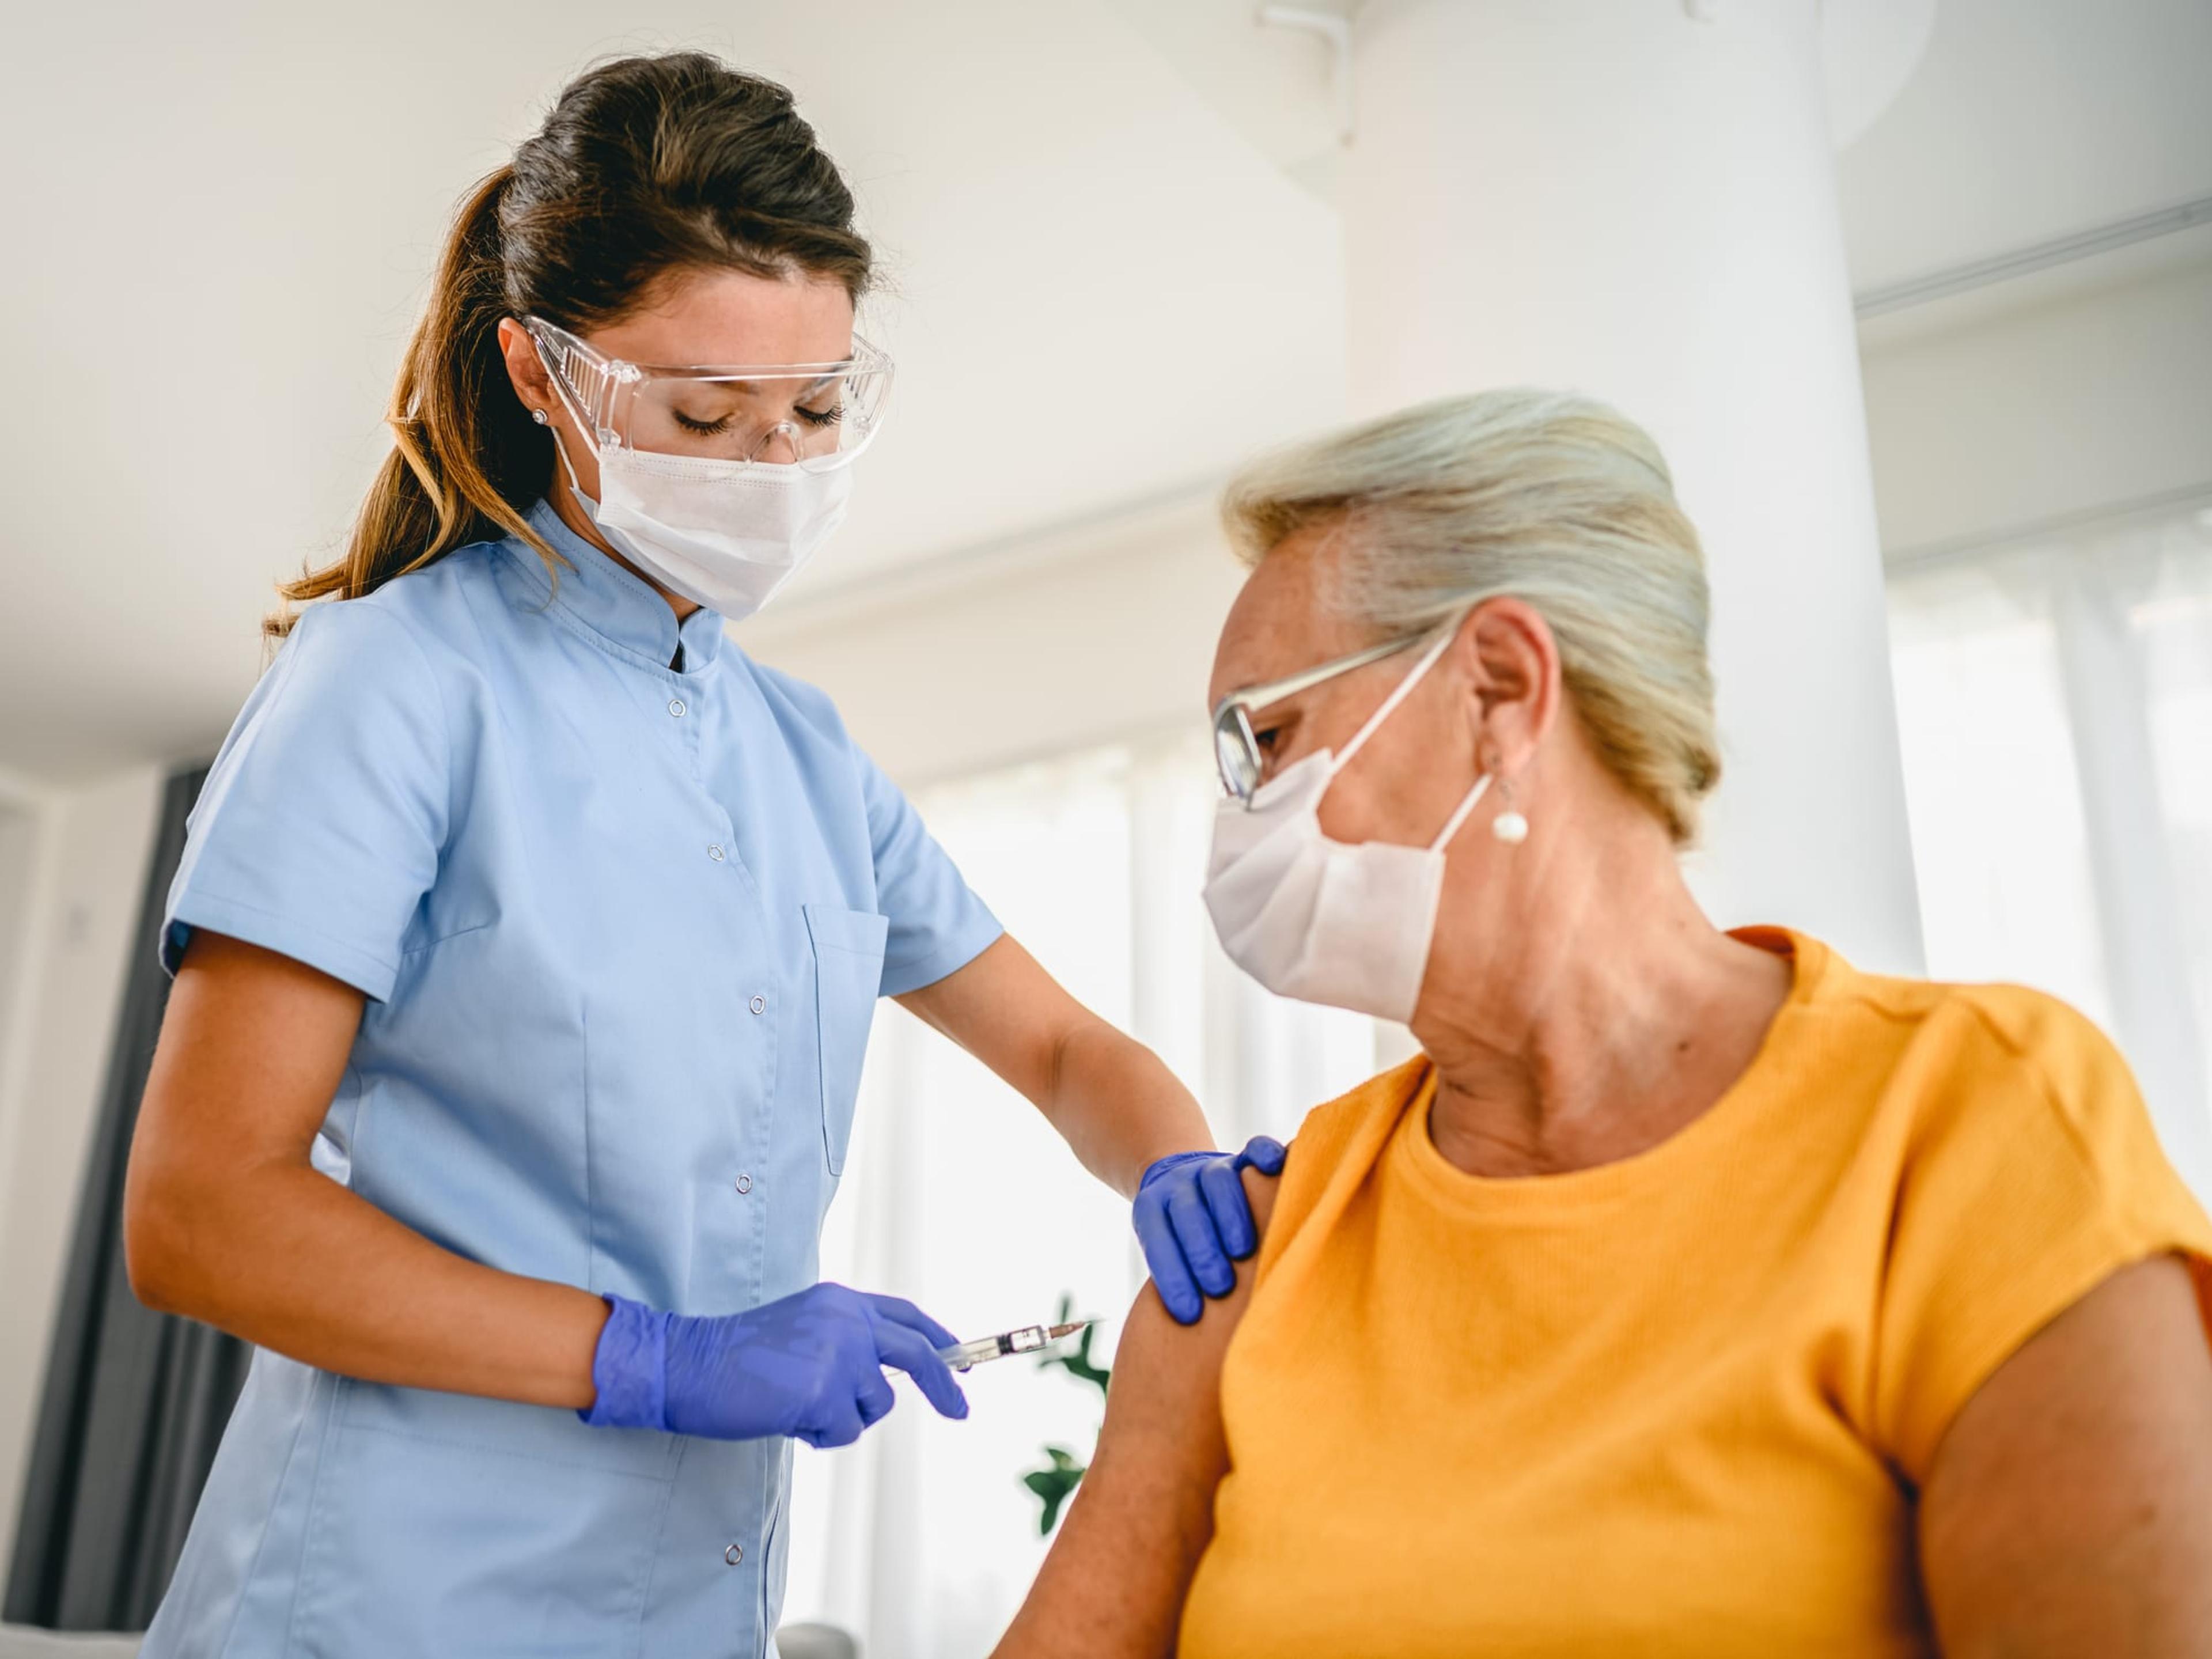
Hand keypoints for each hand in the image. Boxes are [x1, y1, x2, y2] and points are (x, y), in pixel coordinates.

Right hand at [582, 1282, 969, 1447]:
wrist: (689, 1365)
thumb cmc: (736, 1358)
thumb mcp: (801, 1330)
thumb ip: (843, 1342)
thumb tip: (882, 1380)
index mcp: (841, 1301)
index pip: (905, 1316)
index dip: (938, 1337)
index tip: (962, 1360)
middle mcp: (848, 1320)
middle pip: (916, 1354)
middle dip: (945, 1385)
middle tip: (961, 1410)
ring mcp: (839, 1354)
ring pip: (875, 1405)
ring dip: (842, 1418)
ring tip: (796, 1406)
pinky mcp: (825, 1391)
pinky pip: (844, 1432)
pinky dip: (819, 1436)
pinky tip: (786, 1418)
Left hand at [1133, 1135, 1287, 1324]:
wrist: (1179, 1178)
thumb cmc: (1181, 1240)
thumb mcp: (1167, 1253)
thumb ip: (1178, 1281)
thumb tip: (1192, 1352)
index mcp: (1152, 1211)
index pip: (1157, 1241)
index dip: (1171, 1276)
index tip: (1188, 1314)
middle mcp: (1180, 1187)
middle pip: (1186, 1212)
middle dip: (1201, 1250)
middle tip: (1218, 1286)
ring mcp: (1210, 1169)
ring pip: (1217, 1182)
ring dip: (1230, 1214)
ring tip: (1244, 1251)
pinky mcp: (1241, 1158)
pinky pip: (1252, 1149)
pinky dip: (1265, 1155)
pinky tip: (1277, 1169)